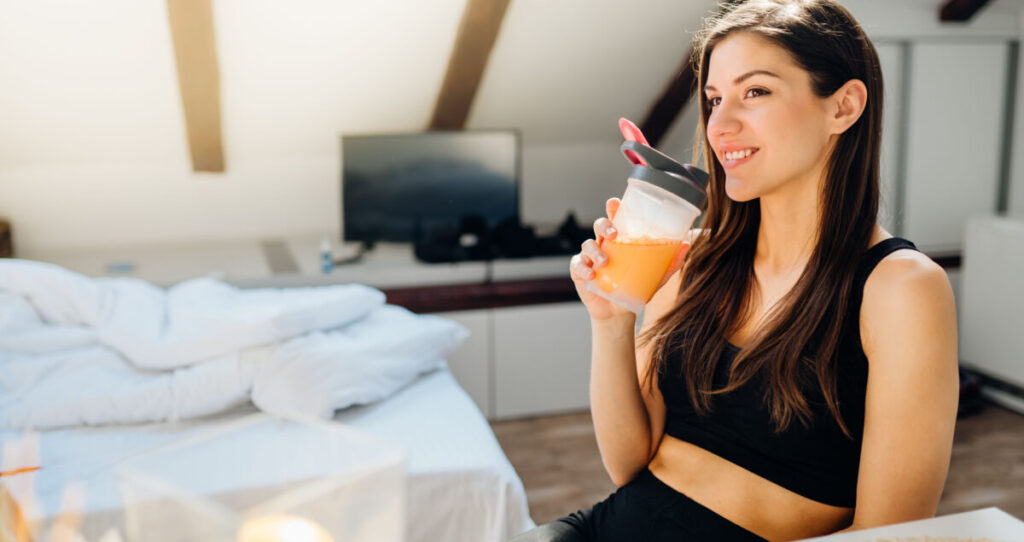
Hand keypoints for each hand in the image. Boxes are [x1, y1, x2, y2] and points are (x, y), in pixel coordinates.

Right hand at [569, 198, 689, 321]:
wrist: (619, 313)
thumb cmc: (635, 288)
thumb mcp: (656, 277)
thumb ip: (670, 262)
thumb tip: (686, 244)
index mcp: (619, 241)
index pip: (616, 219)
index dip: (613, 209)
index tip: (615, 203)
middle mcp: (603, 245)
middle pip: (599, 226)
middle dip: (604, 226)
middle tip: (613, 235)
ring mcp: (590, 258)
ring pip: (587, 244)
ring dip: (594, 251)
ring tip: (604, 262)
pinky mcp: (580, 272)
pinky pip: (577, 265)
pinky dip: (582, 268)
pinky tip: (590, 275)